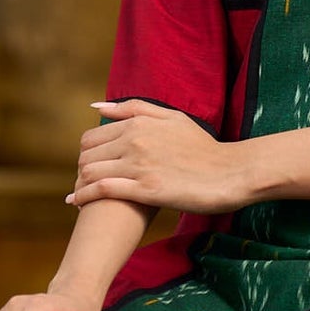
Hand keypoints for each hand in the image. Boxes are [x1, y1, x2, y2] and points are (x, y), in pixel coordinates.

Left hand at [67, 98, 247, 214]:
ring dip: (79, 184)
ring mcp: (140, 166)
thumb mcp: (171, 118)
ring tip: (79, 195)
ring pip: (90, 172)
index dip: (85, 155)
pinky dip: (84, 196)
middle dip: (80, 171)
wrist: (231, 172)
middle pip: (86, 156)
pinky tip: (77, 203)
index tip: (89, 167)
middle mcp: (135, 142)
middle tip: (82, 184)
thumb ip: (133, 109)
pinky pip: (103, 190)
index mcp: (138, 124)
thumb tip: (95, 107)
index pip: (91, 138)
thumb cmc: (203, 147)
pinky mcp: (146, 190)